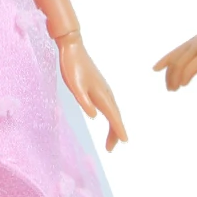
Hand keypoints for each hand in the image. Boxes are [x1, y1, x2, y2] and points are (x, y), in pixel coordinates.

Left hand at [57, 33, 128, 149]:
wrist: (73, 48)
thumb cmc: (72, 66)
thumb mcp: (74, 86)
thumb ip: (84, 101)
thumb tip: (95, 116)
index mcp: (100, 94)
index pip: (113, 116)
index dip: (118, 130)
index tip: (125, 142)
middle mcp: (105, 92)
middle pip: (115, 116)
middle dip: (115, 133)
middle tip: (111, 149)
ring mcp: (103, 89)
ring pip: (113, 110)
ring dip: (113, 126)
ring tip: (111, 141)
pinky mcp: (99, 86)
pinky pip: (109, 105)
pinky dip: (111, 116)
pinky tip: (107, 118)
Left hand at [155, 9, 196, 90]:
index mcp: (195, 40)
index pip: (175, 51)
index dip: (164, 60)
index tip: (155, 68)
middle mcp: (194, 43)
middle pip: (175, 61)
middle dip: (169, 75)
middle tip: (169, 88)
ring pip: (179, 65)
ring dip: (174, 79)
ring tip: (173, 89)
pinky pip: (191, 67)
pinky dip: (184, 76)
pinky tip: (183, 84)